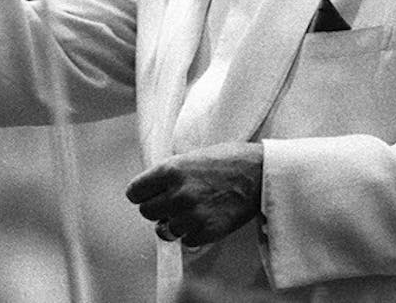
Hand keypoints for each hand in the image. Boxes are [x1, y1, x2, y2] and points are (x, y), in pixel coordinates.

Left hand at [126, 142, 263, 247]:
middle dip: (158, 209)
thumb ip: (171, 173)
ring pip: (164, 230)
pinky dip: (193, 233)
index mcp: (171, 170)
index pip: (134, 192)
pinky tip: (205, 219)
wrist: (261, 174)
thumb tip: (154, 189)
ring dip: (175, 223)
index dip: (142, 194)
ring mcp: (191, 215)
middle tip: (173, 203)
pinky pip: (186, 241)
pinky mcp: (206, 231)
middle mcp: (177, 193)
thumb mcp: (194, 156)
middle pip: (146, 212)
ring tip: (191, 212)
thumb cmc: (231, 160)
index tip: (149, 194)